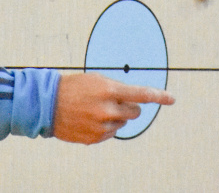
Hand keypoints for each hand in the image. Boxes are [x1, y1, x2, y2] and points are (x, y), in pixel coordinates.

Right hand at [51, 73, 174, 144]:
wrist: (48, 104)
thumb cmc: (73, 88)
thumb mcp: (96, 80)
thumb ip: (117, 90)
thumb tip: (134, 101)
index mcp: (108, 90)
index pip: (141, 94)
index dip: (159, 96)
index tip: (171, 99)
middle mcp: (107, 109)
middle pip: (135, 112)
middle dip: (129, 107)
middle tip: (115, 101)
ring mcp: (101, 126)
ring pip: (122, 123)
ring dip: (115, 117)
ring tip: (95, 109)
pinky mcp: (95, 138)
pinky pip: (111, 133)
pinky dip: (105, 127)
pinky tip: (90, 119)